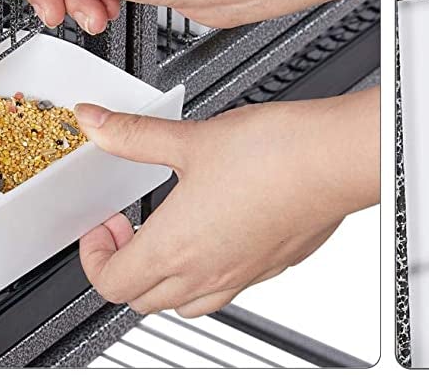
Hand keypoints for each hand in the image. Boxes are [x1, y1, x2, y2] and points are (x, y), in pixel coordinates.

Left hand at [76, 88, 378, 316]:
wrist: (332, 161)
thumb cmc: (272, 153)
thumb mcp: (190, 137)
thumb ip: (134, 135)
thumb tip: (95, 123)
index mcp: (174, 247)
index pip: (111, 281)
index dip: (95, 255)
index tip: (104, 225)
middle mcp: (204, 273)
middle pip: (142, 299)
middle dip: (125, 267)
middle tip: (129, 226)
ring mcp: (240, 276)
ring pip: (184, 305)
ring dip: (164, 279)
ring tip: (168, 234)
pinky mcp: (270, 268)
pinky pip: (227, 290)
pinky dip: (208, 273)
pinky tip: (219, 230)